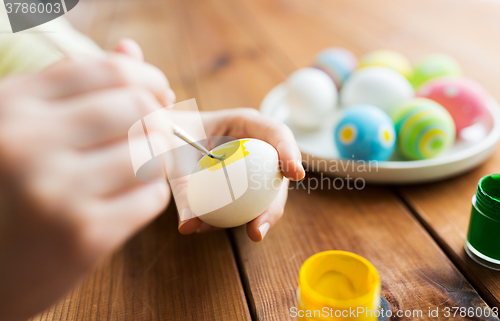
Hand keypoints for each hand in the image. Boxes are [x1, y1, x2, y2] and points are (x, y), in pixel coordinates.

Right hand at [0, 40, 172, 320]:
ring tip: (141, 167)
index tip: (158, 93)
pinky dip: (151, 193)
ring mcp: (57, 193)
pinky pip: (152, 196)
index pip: (108, 70)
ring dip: (158, 158)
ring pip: (152, 152)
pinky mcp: (84, 238)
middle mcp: (29, 143)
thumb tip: (131, 50)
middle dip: (159, 119)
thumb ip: (74, 87)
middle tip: (154, 133)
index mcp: (13, 106)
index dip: (147, 78)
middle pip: (138, 107)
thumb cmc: (5, 190)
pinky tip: (129, 198)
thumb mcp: (20, 126)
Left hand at [172, 108, 304, 241]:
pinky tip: (210, 227)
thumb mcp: (172, 159)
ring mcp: (250, 166)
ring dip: (259, 216)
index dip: (290, 151)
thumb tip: (189, 226)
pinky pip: (247, 203)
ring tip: (250, 233)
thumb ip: (181, 189)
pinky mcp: (241, 184)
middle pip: (276, 172)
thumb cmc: (167, 138)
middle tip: (260, 227)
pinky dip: (236, 218)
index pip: (275, 132)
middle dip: (275, 203)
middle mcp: (253, 145)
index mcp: (243, 123)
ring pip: (266, 193)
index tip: (294, 173)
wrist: (159, 140)